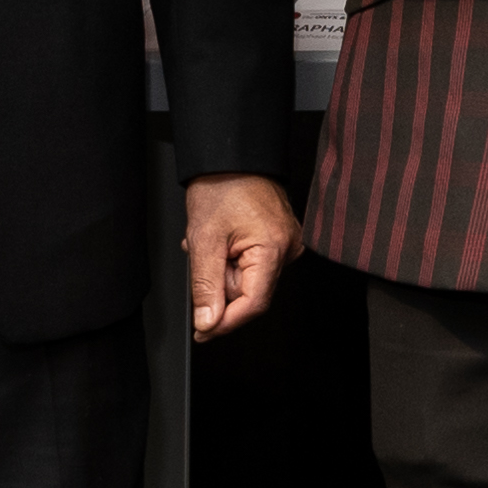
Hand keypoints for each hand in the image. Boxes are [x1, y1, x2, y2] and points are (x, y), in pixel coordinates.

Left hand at [185, 170, 301, 338]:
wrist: (230, 157)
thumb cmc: (222, 186)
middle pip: (250, 293)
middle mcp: (288, 249)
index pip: (254, 304)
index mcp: (275, 249)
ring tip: (209, 244)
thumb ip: (206, 286)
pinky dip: (231, 260)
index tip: (203, 330)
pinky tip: (220, 243)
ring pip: (248, 280)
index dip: (225, 322)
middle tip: (200, 261)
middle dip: (219, 285)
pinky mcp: (279, 240)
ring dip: (222, 270)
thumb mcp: (205, 239)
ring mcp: (286, 244)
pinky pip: (252, 264)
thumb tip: (208, 321)